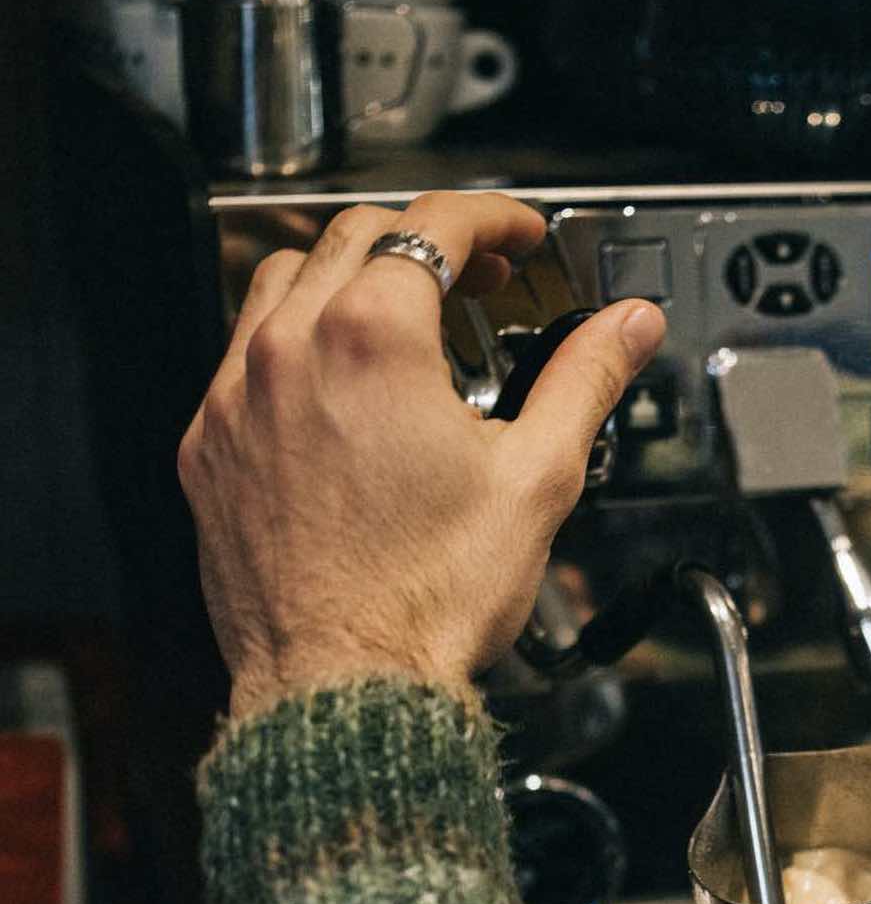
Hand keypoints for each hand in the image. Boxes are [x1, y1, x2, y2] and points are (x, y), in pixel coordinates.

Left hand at [177, 192, 665, 719]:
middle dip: (426, 240)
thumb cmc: (428, 598)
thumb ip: (585, 380)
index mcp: (375, 339)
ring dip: (348, 277)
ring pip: (281, 282)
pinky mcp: (208, 448)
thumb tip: (628, 327)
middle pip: (354, 236)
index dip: (491, 217)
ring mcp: (237, 398)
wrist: (346, 686)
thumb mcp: (537, 478)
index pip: (433, 225)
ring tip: (403, 322)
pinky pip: (242, 355)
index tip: (517, 235)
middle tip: (479, 276)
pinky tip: (339, 390)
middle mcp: (291, 350)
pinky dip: (294, 342)